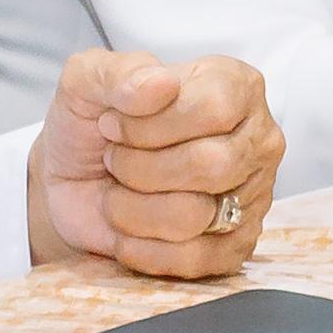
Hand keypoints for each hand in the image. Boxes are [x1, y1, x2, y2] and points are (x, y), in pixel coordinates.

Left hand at [26, 50, 278, 278]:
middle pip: (211, 165)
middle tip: (115, 161)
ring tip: (118, 194)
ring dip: (133, 210)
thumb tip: (162, 84)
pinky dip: (143, 249)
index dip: (151, 124)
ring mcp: (253, 198)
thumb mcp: (87, 80)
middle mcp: (257, 140)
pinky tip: (125, 232)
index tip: (111, 124)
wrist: (75, 181)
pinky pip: (195, 260)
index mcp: (235, 85)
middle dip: (139, 168)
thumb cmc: (92, 123)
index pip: (212, 108)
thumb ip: (119, 72)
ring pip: (195, 216)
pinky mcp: (236, 248)